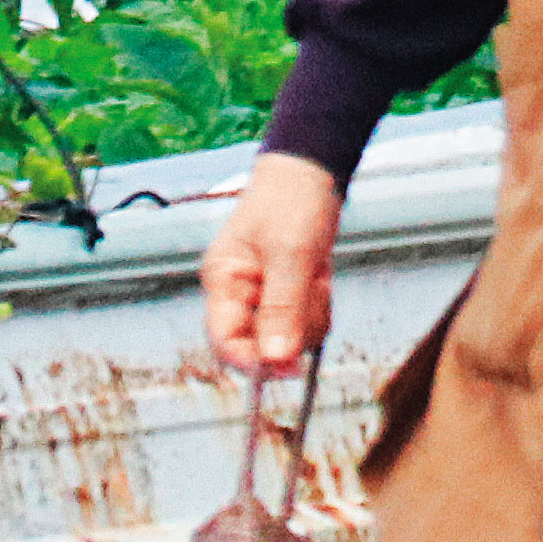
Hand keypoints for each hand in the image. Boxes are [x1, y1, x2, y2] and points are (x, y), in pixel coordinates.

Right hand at [205, 150, 344, 379]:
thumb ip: (282, 308)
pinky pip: (306, 323)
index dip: (253, 362)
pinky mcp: (286, 297)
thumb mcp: (290, 253)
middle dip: (294, 325)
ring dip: (311, 314)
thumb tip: (276, 358)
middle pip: (262, 344)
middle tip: (310, 289)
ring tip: (314, 275)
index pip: (225, 341)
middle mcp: (239, 295)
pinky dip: (319, 306)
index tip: (289, 368)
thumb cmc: (291, 199)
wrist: (313, 173)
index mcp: (223, 281)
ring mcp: (264, 297)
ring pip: (290, 338)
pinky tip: (319, 277)